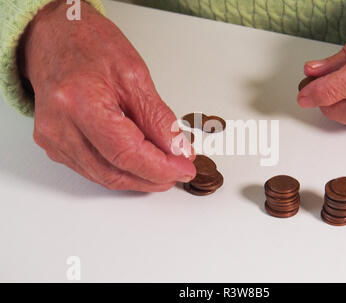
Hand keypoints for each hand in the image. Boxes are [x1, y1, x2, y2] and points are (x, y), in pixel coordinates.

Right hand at [21, 0, 194, 191]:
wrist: (55, 38)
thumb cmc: (90, 46)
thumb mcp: (135, 75)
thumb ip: (157, 118)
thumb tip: (177, 150)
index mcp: (79, 102)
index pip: (126, 153)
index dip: (160, 167)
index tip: (185, 169)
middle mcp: (59, 126)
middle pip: (114, 172)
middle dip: (153, 178)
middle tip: (179, 171)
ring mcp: (53, 139)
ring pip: (104, 177)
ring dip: (139, 179)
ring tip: (165, 169)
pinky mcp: (54, 146)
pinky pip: (93, 170)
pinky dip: (121, 171)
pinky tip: (140, 164)